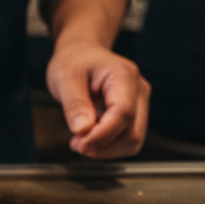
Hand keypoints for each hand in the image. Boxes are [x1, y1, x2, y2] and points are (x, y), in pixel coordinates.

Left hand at [46, 39, 149, 158]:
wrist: (82, 54)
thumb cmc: (74, 61)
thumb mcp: (64, 77)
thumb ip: (74, 104)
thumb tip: (83, 130)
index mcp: (124, 75)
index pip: (123, 113)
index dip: (103, 134)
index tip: (80, 144)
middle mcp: (138, 90)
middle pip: (132, 132)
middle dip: (103, 146)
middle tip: (75, 144)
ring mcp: (139, 103)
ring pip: (133, 141)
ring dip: (106, 149)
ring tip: (80, 142)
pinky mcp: (134, 114)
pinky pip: (126, 139)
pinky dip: (108, 146)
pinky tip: (89, 139)